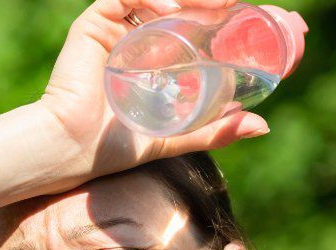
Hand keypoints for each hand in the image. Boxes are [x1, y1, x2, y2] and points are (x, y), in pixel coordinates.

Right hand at [35, 0, 270, 181]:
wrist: (73, 150)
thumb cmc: (116, 146)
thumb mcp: (176, 136)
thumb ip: (214, 131)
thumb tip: (263, 126)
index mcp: (153, 59)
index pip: (191, 27)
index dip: (219, 19)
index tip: (249, 19)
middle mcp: (135, 39)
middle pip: (177, 7)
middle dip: (209, 2)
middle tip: (237, 6)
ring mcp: (115, 30)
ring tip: (216, 3)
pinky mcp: (94, 24)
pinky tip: (173, 10)